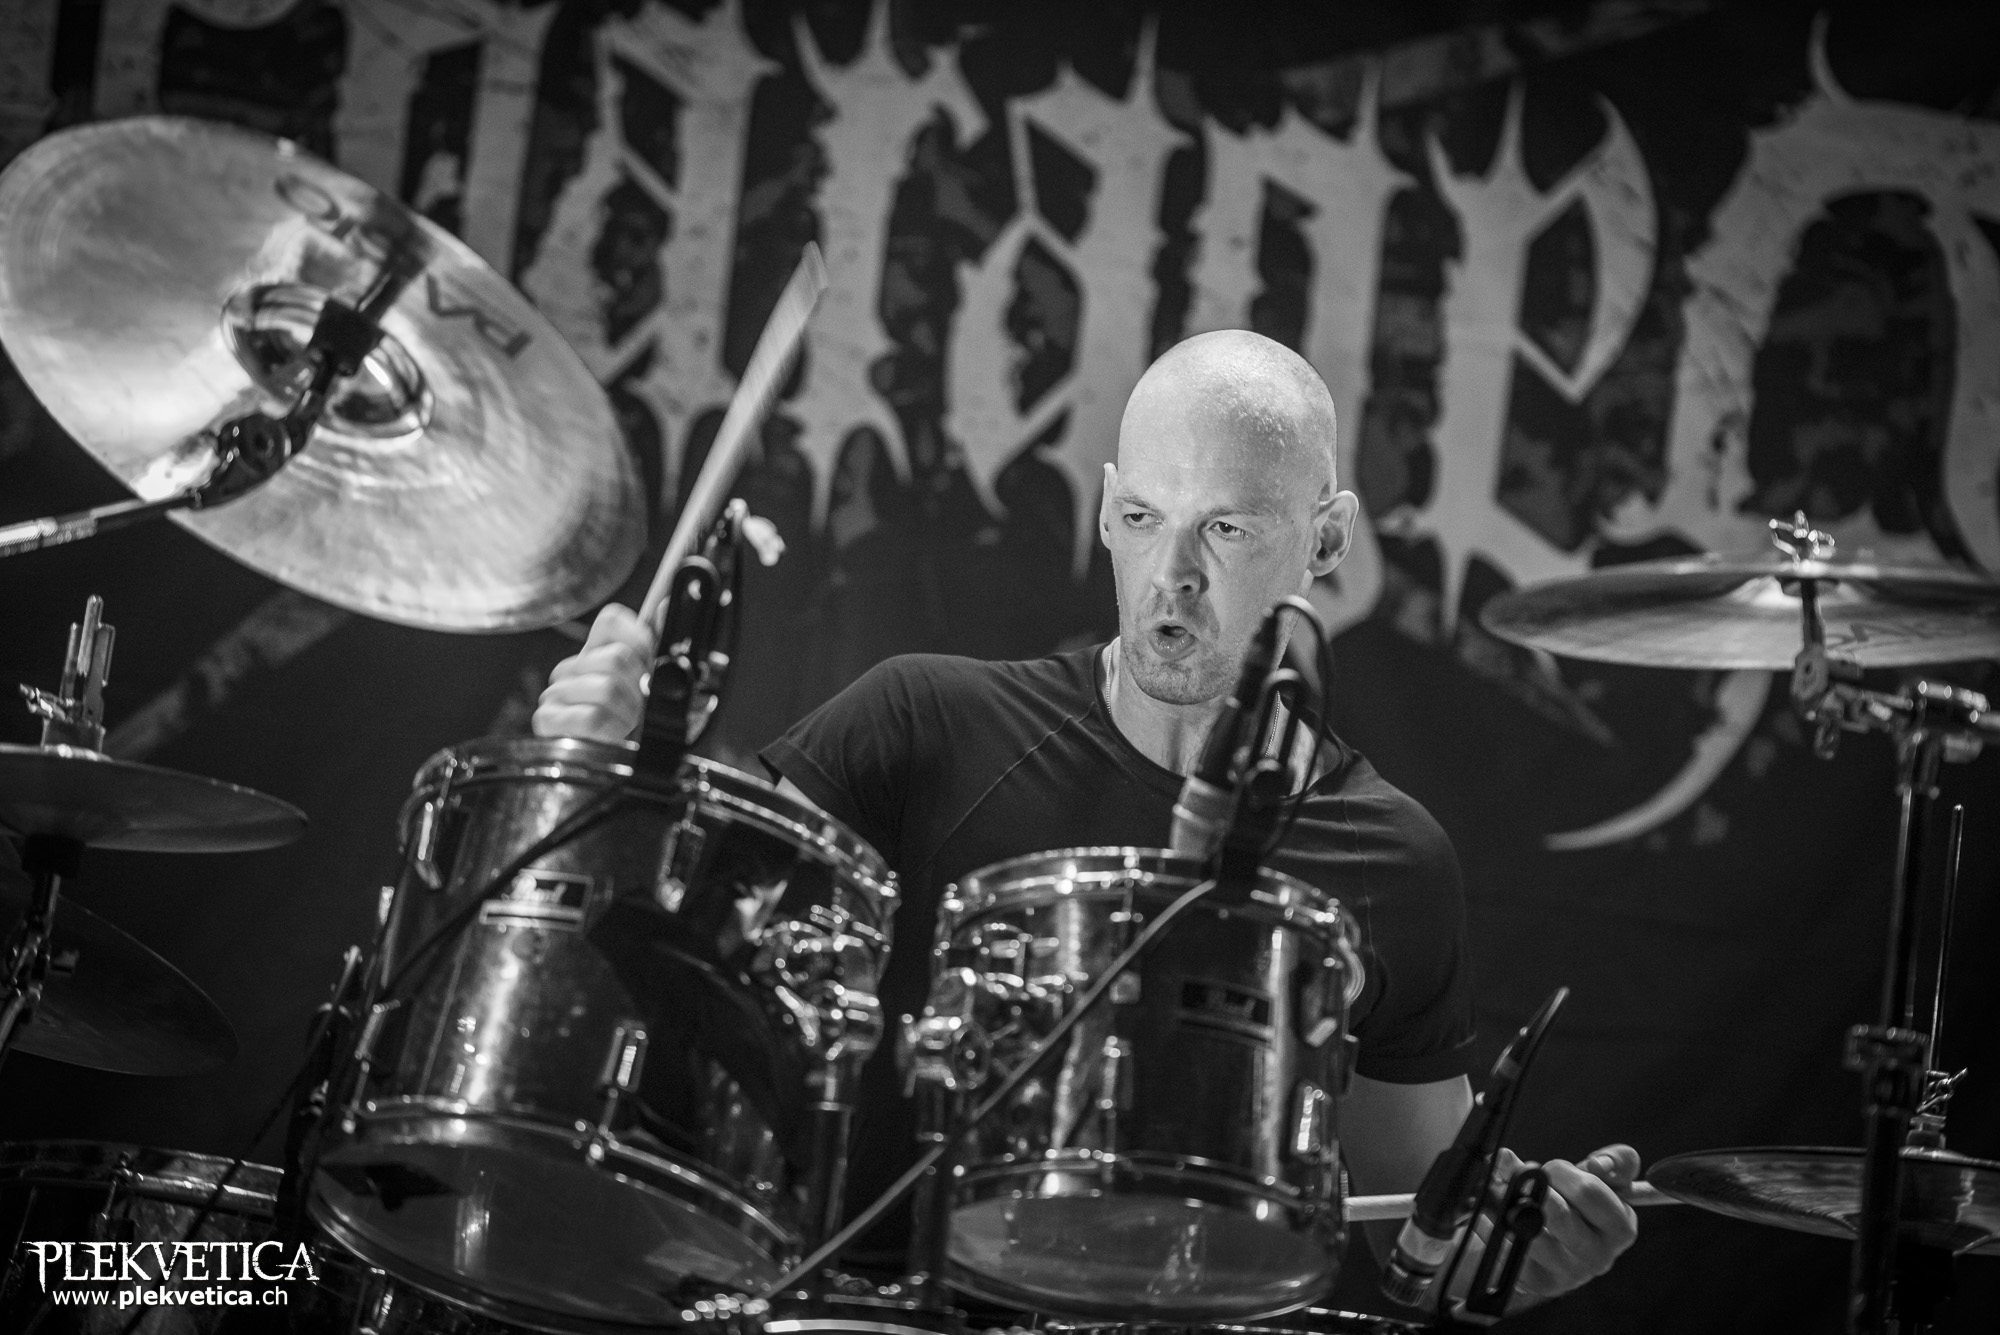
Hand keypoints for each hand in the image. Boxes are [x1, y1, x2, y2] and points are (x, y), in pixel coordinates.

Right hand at [531, 604, 654, 741]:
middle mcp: (573, 666)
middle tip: (639, 706)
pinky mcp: (547, 718)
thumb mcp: (656, 682)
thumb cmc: (637, 722)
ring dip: (627, 713)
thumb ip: (659, 642)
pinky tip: (610, 736)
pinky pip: (592, 716)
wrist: (623, 763)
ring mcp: (556, 691)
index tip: (650, 662)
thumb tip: (663, 606)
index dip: (639, 638)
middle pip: (616, 657)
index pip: (611, 619)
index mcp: (598, 650)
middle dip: (638, 688)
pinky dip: (612, 730)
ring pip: (606, 688)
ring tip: (625, 723)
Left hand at [1477, 1143, 1640, 1306]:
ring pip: (1529, 1232)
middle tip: (1514, 1173)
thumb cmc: (1582, 1202)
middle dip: (1530, 1185)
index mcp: (1621, 1229)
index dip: (1560, 1171)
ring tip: (1496, 1188)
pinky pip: (1507, 1251)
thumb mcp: (1607, 1177)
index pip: (1587, 1190)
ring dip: (1504, 1203)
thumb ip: (1617, 1161)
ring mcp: (1569, 1273)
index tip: (1549, 1167)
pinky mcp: (1539, 1282)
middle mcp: (1599, 1257)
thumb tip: (1599, 1164)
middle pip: (1556, 1213)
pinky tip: (1488, 1213)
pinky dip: (1491, 1227)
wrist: (1558, 1237)